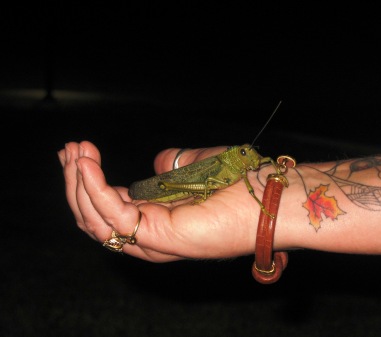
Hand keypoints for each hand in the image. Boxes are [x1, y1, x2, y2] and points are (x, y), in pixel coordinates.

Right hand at [58, 141, 265, 261]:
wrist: (268, 195)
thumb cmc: (238, 181)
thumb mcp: (194, 166)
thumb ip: (172, 167)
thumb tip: (158, 163)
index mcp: (158, 219)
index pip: (109, 209)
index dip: (88, 181)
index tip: (78, 150)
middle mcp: (152, 235)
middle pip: (94, 218)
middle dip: (76, 182)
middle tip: (69, 149)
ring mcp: (155, 241)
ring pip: (96, 221)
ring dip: (79, 185)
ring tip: (74, 153)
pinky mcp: (160, 239)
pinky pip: (115, 217)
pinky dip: (95, 189)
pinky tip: (86, 165)